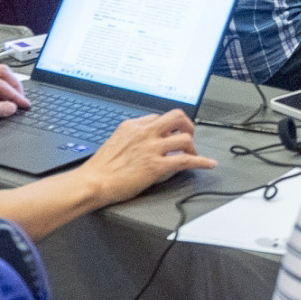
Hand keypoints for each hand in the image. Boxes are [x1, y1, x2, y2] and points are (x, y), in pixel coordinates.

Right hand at [73, 110, 215, 204]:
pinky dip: (201, 162)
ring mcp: (152, 148)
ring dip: (193, 147)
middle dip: (188, 126)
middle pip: (177, 117)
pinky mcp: (157, 165)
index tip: (173, 133)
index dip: (169, 127)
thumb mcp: (115, 140)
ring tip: (192, 155)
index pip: (160, 117)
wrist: (92, 182)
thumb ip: (132, 136)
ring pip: (185, 138)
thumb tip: (145, 141)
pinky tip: (208, 164)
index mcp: (133, 125)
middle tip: (189, 136)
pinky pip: (186, 160)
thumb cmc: (100, 167)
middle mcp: (145, 132)